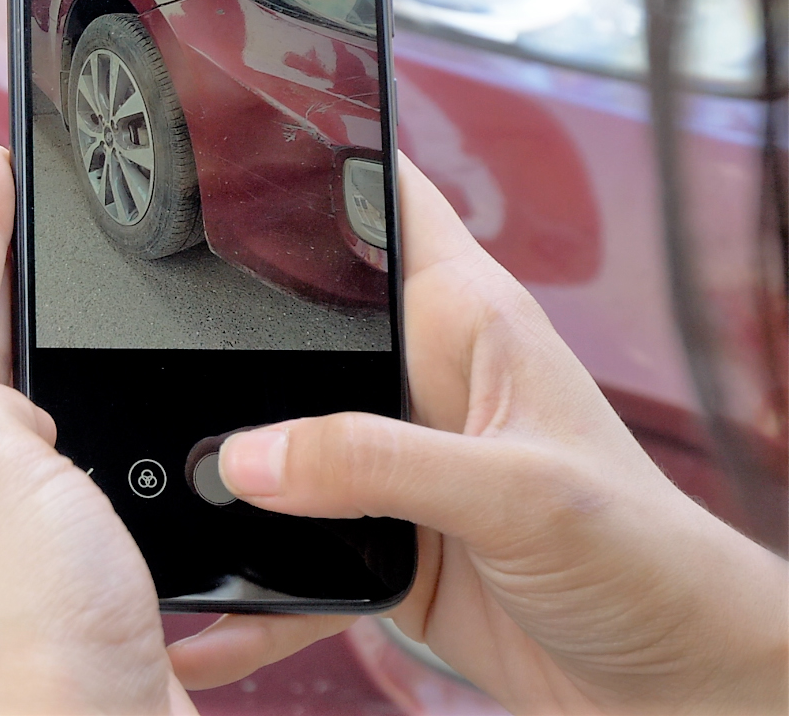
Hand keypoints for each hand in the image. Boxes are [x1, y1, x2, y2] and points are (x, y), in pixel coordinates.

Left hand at [0, 145, 193, 714]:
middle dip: (8, 304)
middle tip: (35, 216)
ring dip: (73, 396)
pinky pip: (83, 499)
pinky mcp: (50, 599)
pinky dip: (116, 467)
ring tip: (94, 332)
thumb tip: (13, 416)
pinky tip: (138, 442)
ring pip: (33, 438)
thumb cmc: (20, 658)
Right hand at [166, 156, 788, 713]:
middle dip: (217, 336)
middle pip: (294, 325)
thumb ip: (379, 464)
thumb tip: (248, 457)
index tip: (219, 147)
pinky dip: (248, 595)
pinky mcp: (376, 537)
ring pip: (274, 442)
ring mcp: (391, 460)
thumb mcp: (518, 494)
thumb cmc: (647, 559)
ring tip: (148, 484)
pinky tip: (202, 622)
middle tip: (136, 348)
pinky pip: (285, 556)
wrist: (674, 684)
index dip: (310, 159)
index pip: (382, 201)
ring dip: (217, 475)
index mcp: (467, 318)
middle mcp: (420, 377)